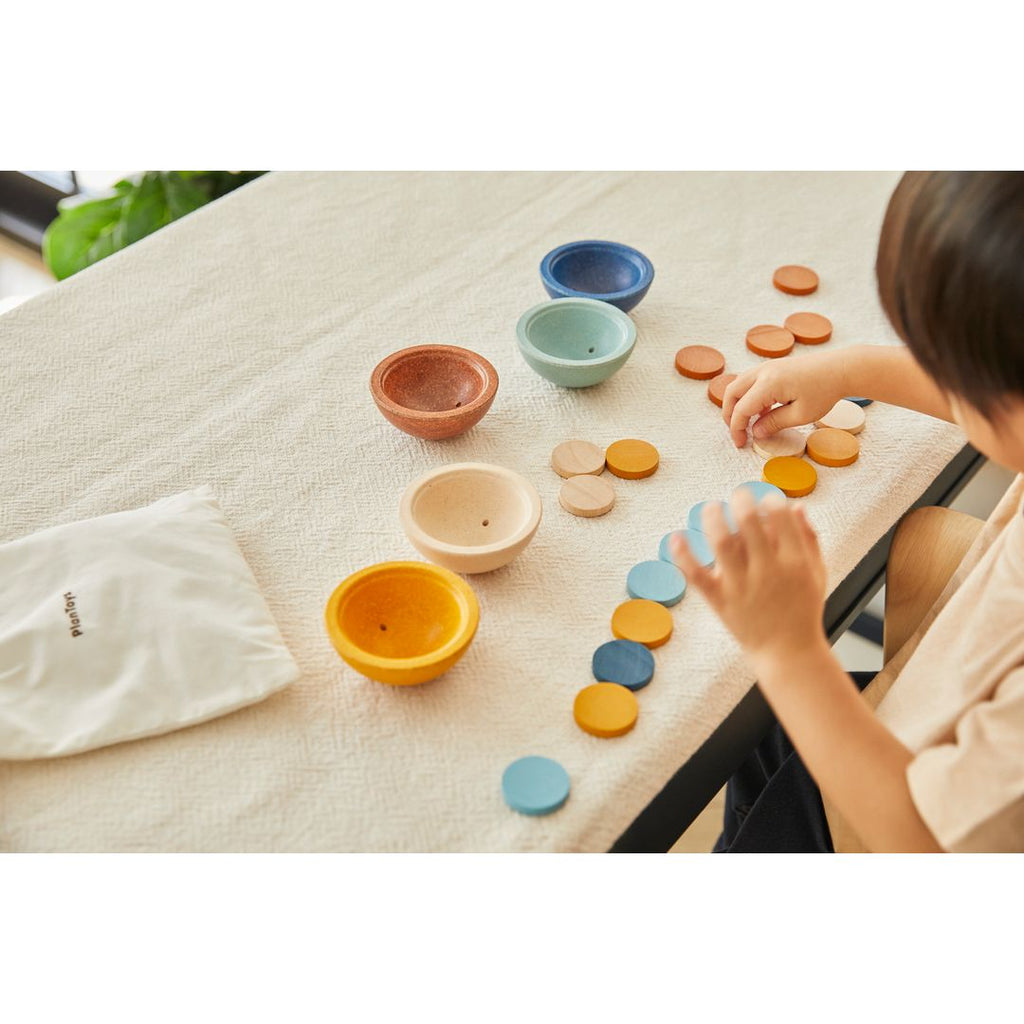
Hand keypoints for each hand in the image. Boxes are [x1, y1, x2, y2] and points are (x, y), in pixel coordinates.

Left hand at [670, 490, 827, 664]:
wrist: (788, 653)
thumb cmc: (802, 612)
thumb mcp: (816, 574)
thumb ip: (808, 540)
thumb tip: (796, 507)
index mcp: (794, 562)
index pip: (780, 517)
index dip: (771, 501)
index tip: (765, 499)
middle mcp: (767, 571)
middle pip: (749, 523)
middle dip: (741, 500)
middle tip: (738, 495)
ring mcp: (741, 586)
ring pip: (721, 542)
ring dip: (713, 518)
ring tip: (711, 508)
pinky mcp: (720, 600)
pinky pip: (697, 576)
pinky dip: (683, 556)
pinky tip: (676, 538)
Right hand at [721, 349, 848, 447]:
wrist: (842, 368)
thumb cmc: (825, 391)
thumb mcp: (800, 415)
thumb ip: (774, 424)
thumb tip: (755, 432)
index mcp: (769, 384)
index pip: (741, 409)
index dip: (737, 429)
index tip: (741, 443)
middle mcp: (763, 371)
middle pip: (732, 393)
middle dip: (729, 415)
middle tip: (738, 432)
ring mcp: (767, 366)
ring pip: (739, 385)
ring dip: (738, 404)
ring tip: (749, 423)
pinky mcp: (773, 366)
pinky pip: (751, 381)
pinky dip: (749, 396)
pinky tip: (763, 411)